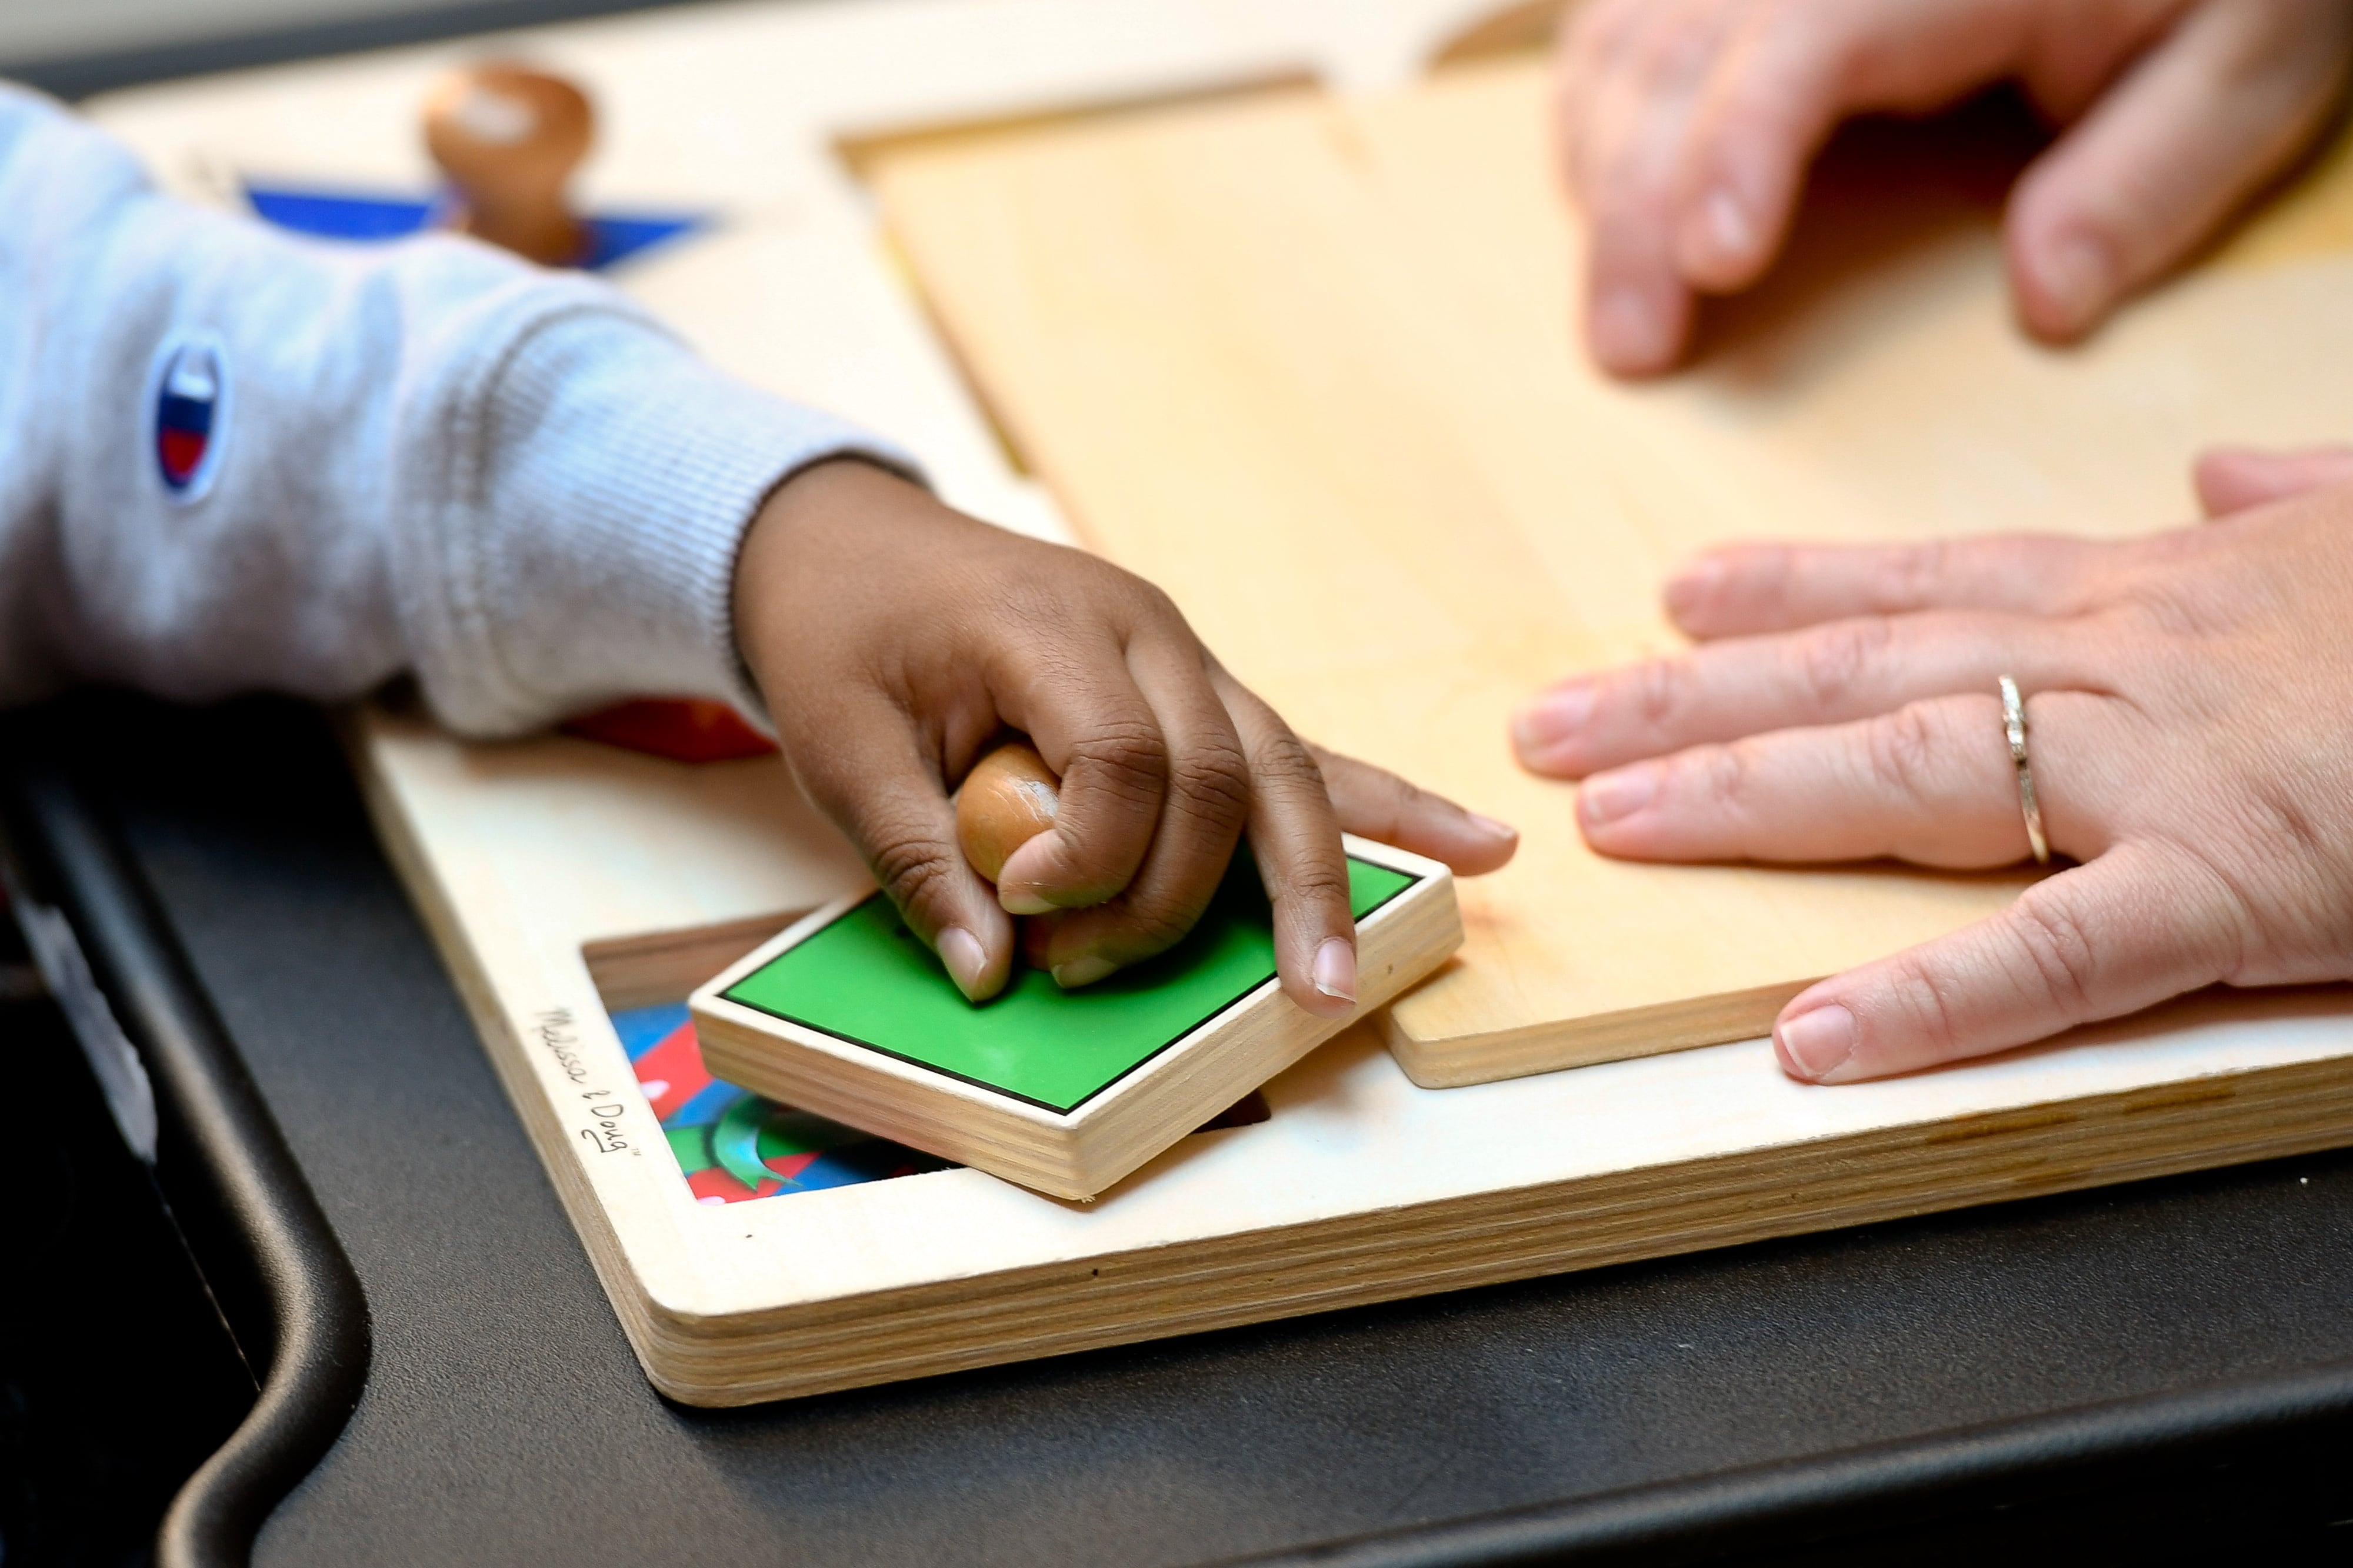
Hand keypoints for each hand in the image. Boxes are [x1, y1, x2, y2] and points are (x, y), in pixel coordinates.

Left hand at [736, 460, 1517, 1011]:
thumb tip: (990, 973)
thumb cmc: (843, 636)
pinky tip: (1475, 845)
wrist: (851, 541)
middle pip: (1219, 776)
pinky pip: (1301, 752)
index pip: (1122, 753)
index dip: (1089, 856)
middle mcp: (1144, 631)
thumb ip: (913, 855)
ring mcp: (1187, 655)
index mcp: (1050, 626)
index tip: (1018, 907)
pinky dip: (1380, 806)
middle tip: (1088, 975)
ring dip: (1313, 881)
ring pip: (1281, 770)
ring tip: (1337, 979)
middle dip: (1177, 900)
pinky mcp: (1201, 687)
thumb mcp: (840, 744)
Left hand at [1510, 443, 2352, 1080]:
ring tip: (1607, 822)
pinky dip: (1930, 999)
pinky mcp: (2243, 882)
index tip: (1672, 599)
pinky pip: (2058, 954)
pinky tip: (1813, 1038)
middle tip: (1548, 724)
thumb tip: (2225, 473)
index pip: (1927, 581)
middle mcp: (2123, 660)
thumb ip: (2292, 502)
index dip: (1788, 591)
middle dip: (1690, 696)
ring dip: (1742, 797)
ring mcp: (2168, 766)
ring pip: (1908, 770)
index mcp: (2154, 594)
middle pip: (1863, 667)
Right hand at [1555, 0, 2352, 374]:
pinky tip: (1609, 193)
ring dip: (1605, 166)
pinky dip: (1604, 108)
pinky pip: (1629, 18)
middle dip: (1637, 205)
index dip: (1738, 150)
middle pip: (1683, 51)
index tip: (1711, 263)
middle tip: (1629, 348)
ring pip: (1632, 35)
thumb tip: (2048, 306)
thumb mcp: (2251, 57)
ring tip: (1620, 302)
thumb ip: (2152, 178)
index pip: (1803, 43)